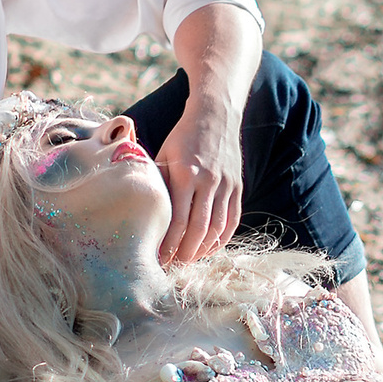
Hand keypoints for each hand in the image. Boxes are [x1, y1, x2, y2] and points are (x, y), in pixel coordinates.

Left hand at [157, 96, 244, 263]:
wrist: (215, 116)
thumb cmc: (182, 137)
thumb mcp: (163, 155)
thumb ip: (157, 182)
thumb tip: (145, 213)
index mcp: (185, 174)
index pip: (178, 220)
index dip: (169, 244)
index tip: (159, 257)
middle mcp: (208, 181)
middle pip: (199, 229)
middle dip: (186, 252)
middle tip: (174, 265)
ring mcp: (226, 185)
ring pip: (217, 228)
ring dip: (203, 249)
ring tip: (190, 259)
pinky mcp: (237, 187)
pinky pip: (232, 220)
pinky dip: (222, 238)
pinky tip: (209, 247)